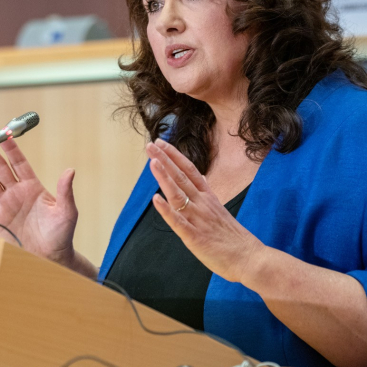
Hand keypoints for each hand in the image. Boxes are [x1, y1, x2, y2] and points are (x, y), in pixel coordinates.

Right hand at [0, 131, 79, 267]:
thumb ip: (65, 191)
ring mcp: (6, 204)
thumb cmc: (62, 234)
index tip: (4, 133)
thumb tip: (70, 171)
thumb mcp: (67, 211)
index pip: (19, 163)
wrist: (50, 257)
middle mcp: (17, 192)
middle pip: (0, 167)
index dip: (11, 149)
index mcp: (33, 187)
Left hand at [146, 138, 265, 283]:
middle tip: (150, 145)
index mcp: (209, 198)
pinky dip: (166, 210)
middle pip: (181, 177)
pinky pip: (178, 222)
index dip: (175, 156)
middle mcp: (202, 204)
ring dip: (164, 178)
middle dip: (164, 160)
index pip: (190, 171)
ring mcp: (198, 220)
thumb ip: (208, 195)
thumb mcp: (220, 210)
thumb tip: (202, 179)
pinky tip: (156, 199)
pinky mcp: (195, 237)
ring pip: (178, 195)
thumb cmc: (234, 239)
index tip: (161, 143)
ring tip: (152, 162)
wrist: (252, 260)